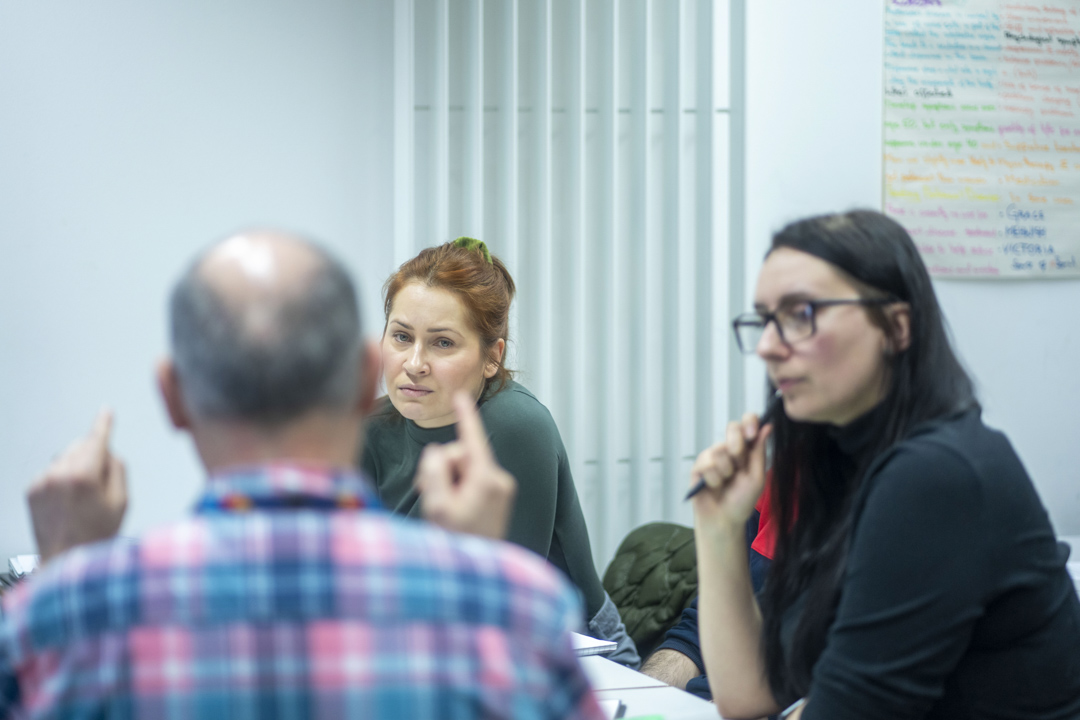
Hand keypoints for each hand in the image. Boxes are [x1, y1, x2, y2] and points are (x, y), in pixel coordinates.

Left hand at [27, 410, 127, 563]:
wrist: (65, 560)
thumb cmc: (94, 536)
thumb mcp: (121, 501)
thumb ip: (117, 470)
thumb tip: (108, 454)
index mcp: (83, 476)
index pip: (96, 439)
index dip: (103, 423)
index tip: (106, 412)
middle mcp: (58, 474)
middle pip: (80, 446)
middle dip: (92, 454)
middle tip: (100, 482)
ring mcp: (42, 481)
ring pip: (65, 457)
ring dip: (76, 466)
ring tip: (82, 497)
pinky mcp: (31, 489)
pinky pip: (52, 471)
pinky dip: (61, 478)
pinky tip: (68, 501)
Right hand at [416, 392, 515, 539]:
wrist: (476, 574)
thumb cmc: (457, 542)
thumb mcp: (437, 505)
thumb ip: (434, 471)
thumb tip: (437, 452)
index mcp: (486, 479)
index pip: (473, 439)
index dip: (466, 416)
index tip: (462, 396)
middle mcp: (498, 480)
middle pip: (460, 455)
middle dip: (442, 469)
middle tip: (431, 495)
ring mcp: (500, 489)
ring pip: (463, 468)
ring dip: (447, 482)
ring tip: (442, 507)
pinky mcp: (498, 497)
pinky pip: (471, 480)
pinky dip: (457, 488)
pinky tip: (452, 508)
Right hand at [689, 413, 771, 530]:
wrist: (725, 520)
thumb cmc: (742, 500)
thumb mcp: (757, 477)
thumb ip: (760, 452)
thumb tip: (767, 427)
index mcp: (745, 448)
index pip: (747, 423)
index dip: (749, 422)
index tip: (752, 434)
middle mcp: (728, 448)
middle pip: (732, 428)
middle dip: (738, 447)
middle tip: (739, 466)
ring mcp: (712, 456)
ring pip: (719, 450)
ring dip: (726, 471)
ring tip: (725, 483)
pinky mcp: (698, 467)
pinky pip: (707, 465)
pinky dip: (714, 480)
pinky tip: (714, 487)